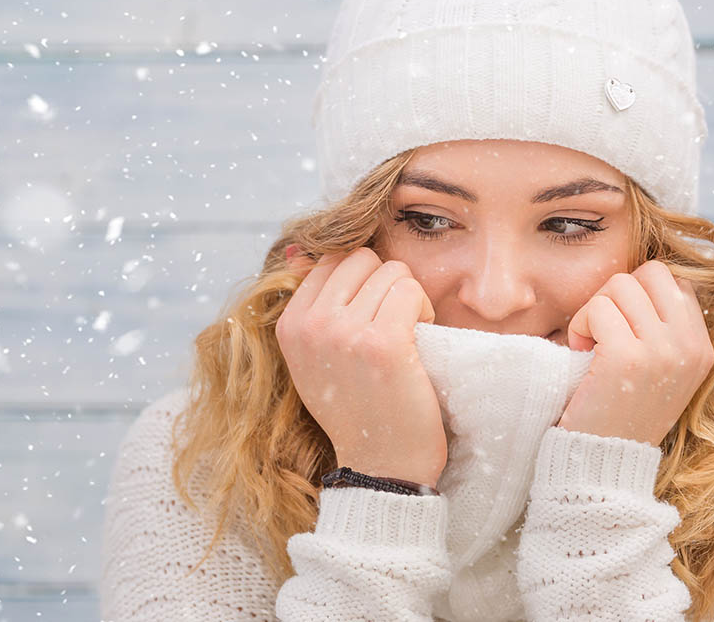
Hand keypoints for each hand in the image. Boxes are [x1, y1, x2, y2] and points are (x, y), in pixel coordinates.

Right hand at [276, 246, 446, 488]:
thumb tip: (302, 248)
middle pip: (359, 258)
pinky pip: (410, 290)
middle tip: (390, 323)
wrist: (381, 466)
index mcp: (290, 326)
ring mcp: (344, 333)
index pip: (329, 260)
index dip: (360, 281)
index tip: (368, 316)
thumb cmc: (356, 409)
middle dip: (383, 283)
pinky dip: (423, 310)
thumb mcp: (314, 359)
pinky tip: (417, 343)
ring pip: (390, 271)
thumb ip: (311, 307)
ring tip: (404, 338)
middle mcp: (310, 325)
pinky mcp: (382, 343)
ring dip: (407, 299)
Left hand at [557, 260, 713, 446]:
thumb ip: (661, 329)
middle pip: (650, 273)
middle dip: (616, 293)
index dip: (639, 295)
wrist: (604, 462)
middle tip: (603, 330)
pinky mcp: (627, 358)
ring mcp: (662, 351)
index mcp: (701, 347)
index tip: (623, 328)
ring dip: (595, 310)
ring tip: (591, 345)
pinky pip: (598, 309)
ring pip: (620, 285)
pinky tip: (581, 353)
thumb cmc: (620, 410)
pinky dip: (580, 325)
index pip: (674, 281)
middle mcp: (689, 347)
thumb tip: (640, 278)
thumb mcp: (660, 370)